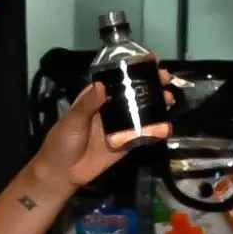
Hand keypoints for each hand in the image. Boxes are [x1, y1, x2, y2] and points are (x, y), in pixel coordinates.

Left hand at [34, 69, 174, 191]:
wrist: (64, 172)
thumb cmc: (63, 141)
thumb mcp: (73, 120)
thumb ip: (88, 104)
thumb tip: (101, 85)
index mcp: (95, 98)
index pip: (115, 79)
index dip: (131, 69)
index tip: (148, 61)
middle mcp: (110, 110)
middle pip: (133, 94)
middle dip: (150, 85)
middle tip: (166, 78)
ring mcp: (120, 126)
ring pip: (142, 112)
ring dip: (156, 105)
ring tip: (169, 98)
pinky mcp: (127, 143)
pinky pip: (144, 135)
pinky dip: (156, 130)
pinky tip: (168, 124)